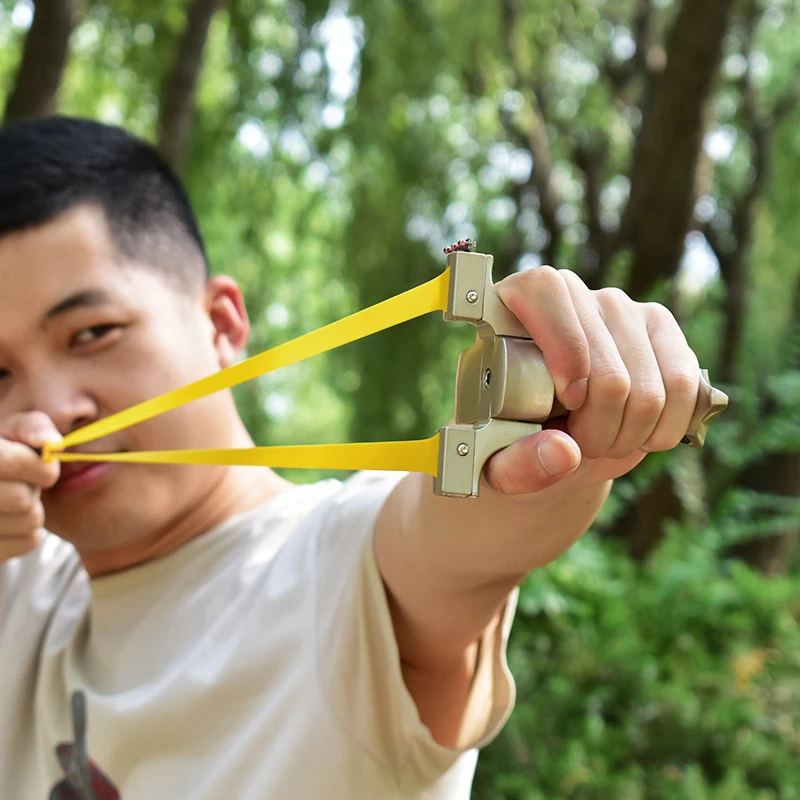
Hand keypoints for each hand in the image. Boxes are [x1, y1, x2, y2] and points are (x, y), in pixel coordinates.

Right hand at [0, 412, 61, 560]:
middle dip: (32, 488)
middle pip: (23, 498)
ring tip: (11, 502)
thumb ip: (32, 427)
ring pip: (30, 521)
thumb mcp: (10, 433)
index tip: (39, 465)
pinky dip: (30, 530)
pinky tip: (10, 521)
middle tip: (19, 484)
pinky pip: (31, 541)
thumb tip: (53, 443)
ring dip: (32, 509)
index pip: (9, 463)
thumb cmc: (2, 456)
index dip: (37, 465)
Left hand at [485, 267, 699, 497]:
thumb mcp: (497, 463)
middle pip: (605, 370)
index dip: (564, 350)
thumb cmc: (512, 444)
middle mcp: (573, 295)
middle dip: (595, 431)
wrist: (552, 444)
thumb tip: (563, 452)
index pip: (545, 293)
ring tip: (600, 441)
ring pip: (648, 389)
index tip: (567, 402)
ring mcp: (623, 310)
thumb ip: (516, 463)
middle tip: (575, 444)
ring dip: (627, 436)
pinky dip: (662, 430)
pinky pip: (685, 388)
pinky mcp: (664, 332)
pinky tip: (637, 434)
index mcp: (513, 307)